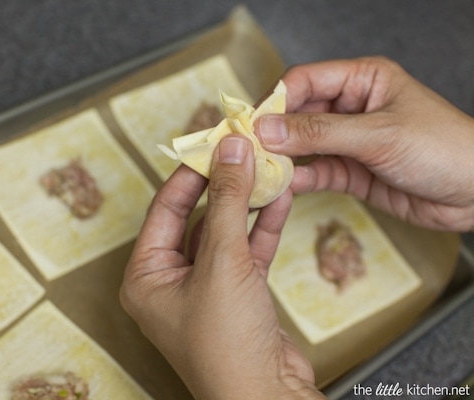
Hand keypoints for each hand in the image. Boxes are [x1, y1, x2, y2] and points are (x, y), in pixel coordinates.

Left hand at [120, 135, 324, 398]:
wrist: (267, 397)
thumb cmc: (227, 344)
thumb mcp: (223, 262)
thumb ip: (227, 203)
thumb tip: (230, 151)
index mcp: (146, 276)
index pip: (165, 209)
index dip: (190, 173)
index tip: (213, 142)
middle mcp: (170, 281)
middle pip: (195, 217)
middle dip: (222, 185)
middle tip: (241, 150)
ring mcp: (205, 288)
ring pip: (225, 233)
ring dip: (247, 203)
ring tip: (266, 168)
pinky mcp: (237, 295)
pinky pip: (247, 251)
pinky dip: (263, 226)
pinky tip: (279, 199)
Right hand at [256, 57, 473, 231]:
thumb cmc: (442, 148)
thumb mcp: (377, 135)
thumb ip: (319, 132)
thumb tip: (267, 129)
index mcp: (361, 80)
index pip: (304, 81)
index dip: (275, 101)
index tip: (250, 124)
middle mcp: (351, 108)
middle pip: (298, 114)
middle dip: (274, 133)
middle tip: (248, 151)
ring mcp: (349, 141)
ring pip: (303, 146)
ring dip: (283, 158)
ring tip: (260, 171)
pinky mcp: (351, 171)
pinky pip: (317, 172)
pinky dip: (300, 180)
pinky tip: (284, 187)